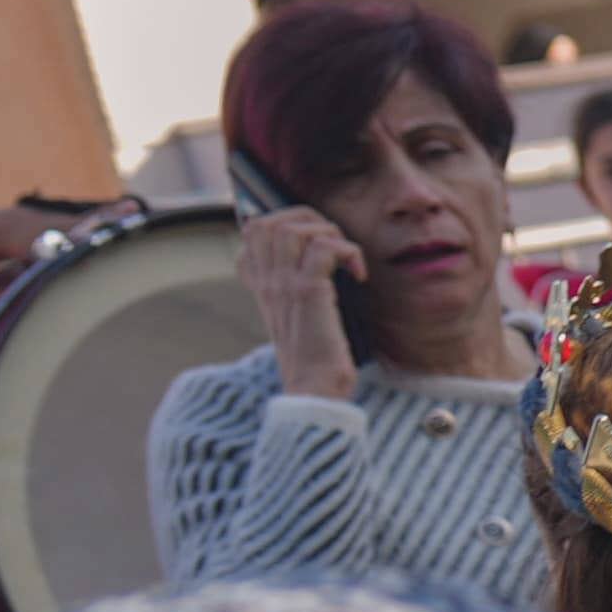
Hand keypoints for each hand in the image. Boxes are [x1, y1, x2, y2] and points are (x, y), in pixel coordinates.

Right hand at [236, 202, 365, 401]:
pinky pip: (324, 249)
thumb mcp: (300, 319)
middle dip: (310, 220)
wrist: (314, 392)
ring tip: (346, 260)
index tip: (313, 244)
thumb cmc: (316, 360)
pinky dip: (348, 252)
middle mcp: (268, 281)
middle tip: (335, 246)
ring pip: (292, 227)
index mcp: (263, 286)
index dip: (284, 222)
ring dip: (329, 233)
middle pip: (269, 220)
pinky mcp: (309, 293)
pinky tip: (359, 276)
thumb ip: (299, 291)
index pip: (251, 232)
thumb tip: (323, 266)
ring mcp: (284, 285)